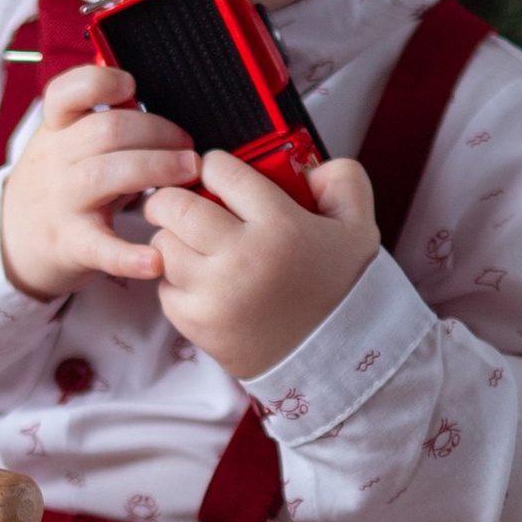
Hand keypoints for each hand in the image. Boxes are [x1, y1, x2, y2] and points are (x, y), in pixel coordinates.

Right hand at [0, 63, 198, 301]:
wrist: (13, 243)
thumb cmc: (60, 188)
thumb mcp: (68, 147)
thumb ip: (105, 128)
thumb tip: (164, 116)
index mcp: (55, 130)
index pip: (65, 93)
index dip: (100, 82)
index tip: (132, 86)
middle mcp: (54, 160)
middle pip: (108, 131)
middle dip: (159, 132)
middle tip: (189, 149)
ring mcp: (60, 202)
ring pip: (109, 175)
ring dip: (158, 168)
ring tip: (190, 174)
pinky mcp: (70, 244)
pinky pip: (101, 247)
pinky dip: (130, 255)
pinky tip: (157, 260)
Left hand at [143, 153, 379, 380]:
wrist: (335, 357)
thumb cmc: (340, 288)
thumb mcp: (358, 226)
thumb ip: (341, 180)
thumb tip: (306, 165)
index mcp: (281, 226)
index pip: (223, 172)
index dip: (214, 164)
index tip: (215, 170)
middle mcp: (244, 258)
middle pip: (177, 207)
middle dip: (171, 198)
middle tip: (177, 201)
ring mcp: (216, 294)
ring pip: (163, 247)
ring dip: (171, 240)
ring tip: (189, 242)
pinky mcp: (198, 325)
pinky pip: (164, 288)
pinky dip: (175, 280)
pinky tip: (198, 279)